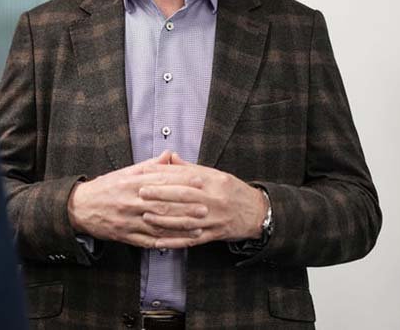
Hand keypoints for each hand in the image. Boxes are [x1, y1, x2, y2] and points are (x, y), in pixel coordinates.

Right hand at [67, 151, 206, 248]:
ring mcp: (128, 220)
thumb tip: (169, 155)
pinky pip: (148, 241)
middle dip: (185, 207)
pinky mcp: (126, 235)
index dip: (181, 181)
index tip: (199, 181)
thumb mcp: (125, 172)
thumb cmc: (106, 188)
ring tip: (198, 227)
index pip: (161, 181)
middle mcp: (131, 201)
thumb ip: (149, 165)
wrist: (80, 207)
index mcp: (132, 183)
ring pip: (158, 225)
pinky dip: (165, 242)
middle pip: (162, 204)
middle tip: (205, 207)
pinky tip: (179, 243)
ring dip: (179, 228)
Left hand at [139, 152, 267, 248]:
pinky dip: (175, 242)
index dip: (164, 176)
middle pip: (183, 197)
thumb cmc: (233, 191)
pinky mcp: (214, 235)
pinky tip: (159, 242)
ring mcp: (213, 219)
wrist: (258, 212)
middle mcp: (213, 199)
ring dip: (164, 219)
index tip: (146, 175)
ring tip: (146, 217)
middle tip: (141, 193)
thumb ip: (190, 168)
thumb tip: (170, 157)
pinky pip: (192, 240)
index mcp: (212, 181)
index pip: (184, 177)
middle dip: (160, 195)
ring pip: (185, 220)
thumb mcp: (215, 174)